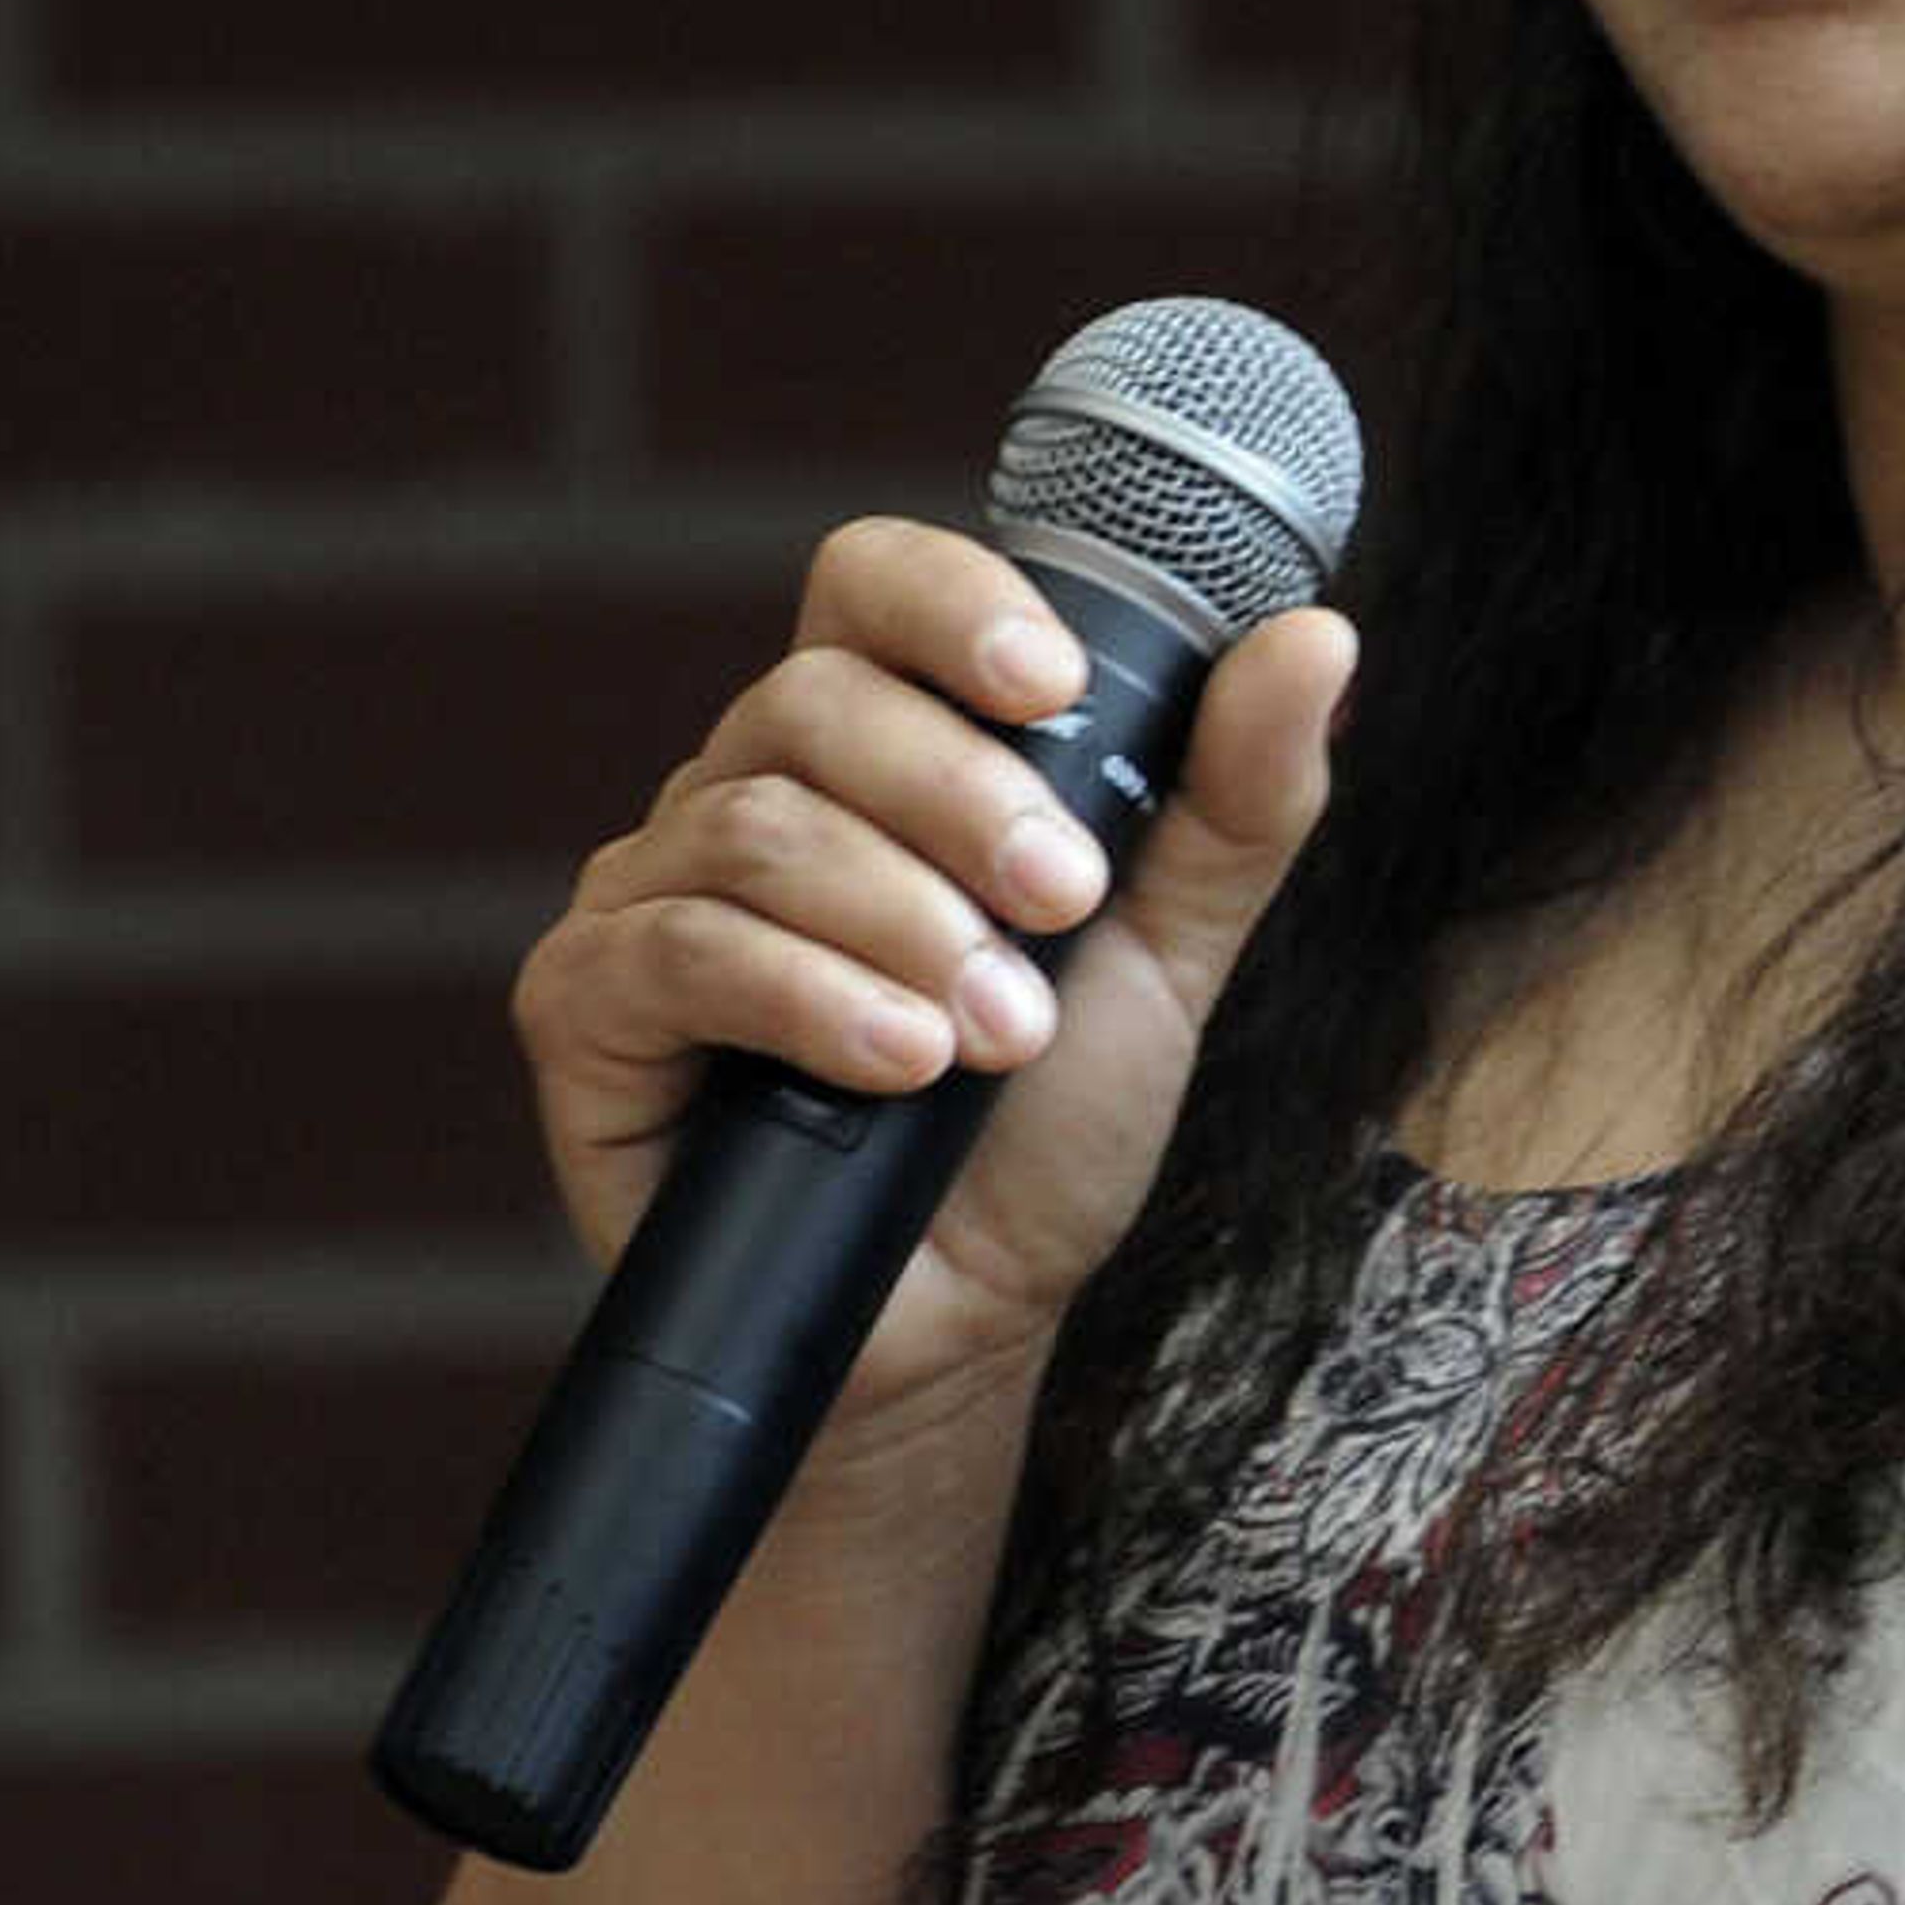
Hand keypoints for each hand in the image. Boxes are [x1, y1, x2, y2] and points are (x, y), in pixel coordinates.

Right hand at [511, 519, 1353, 1446]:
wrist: (967, 1320)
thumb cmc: (1046, 1121)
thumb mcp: (1169, 952)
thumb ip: (1239, 799)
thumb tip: (1317, 637)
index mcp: (873, 745)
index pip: (868, 584)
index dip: (951, 604)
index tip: (1053, 685)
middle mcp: (745, 789)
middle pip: (815, 702)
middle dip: (963, 802)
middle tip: (1062, 910)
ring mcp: (653, 890)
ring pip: (756, 826)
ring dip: (905, 923)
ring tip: (999, 1033)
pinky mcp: (587, 1002)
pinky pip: (679, 948)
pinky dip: (808, 997)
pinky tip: (900, 1063)